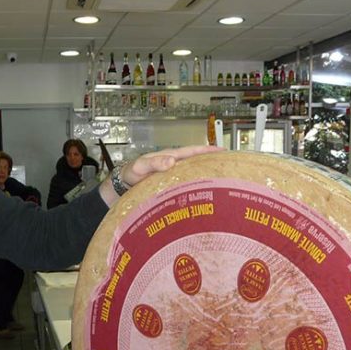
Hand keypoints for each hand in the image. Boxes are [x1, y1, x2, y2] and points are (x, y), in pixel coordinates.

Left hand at [99, 145, 221, 205]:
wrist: (121, 188)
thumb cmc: (130, 174)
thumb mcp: (140, 167)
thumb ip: (154, 163)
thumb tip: (171, 161)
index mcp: (170, 158)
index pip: (192, 152)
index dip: (207, 151)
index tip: (223, 151)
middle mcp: (174, 167)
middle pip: (196, 163)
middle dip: (212, 164)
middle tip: (229, 168)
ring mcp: (173, 178)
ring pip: (193, 176)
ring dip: (205, 178)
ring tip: (221, 183)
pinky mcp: (170, 189)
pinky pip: (186, 188)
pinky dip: (195, 190)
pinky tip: (202, 198)